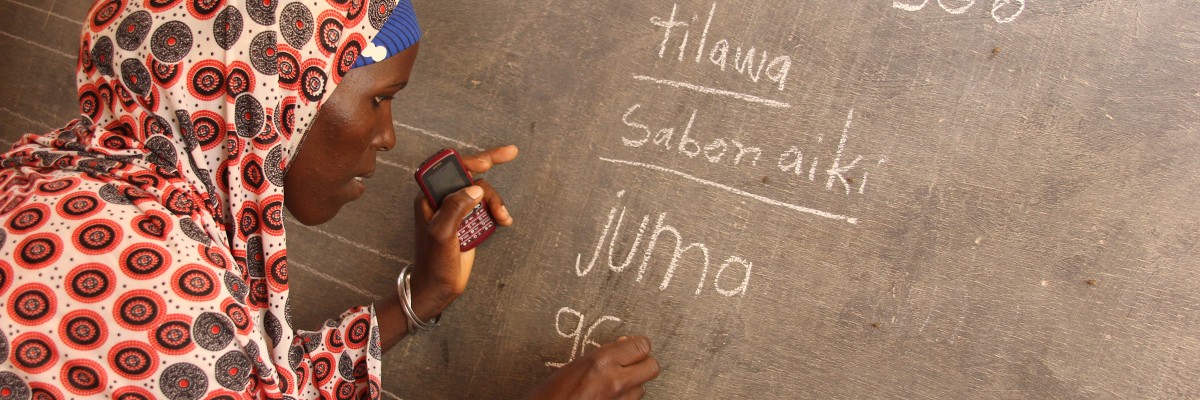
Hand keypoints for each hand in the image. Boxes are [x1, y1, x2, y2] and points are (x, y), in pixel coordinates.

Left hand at [410, 145, 517, 313]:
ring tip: (503, 218)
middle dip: (489, 181)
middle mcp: (443, 201)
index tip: (490, 159)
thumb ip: (456, 208)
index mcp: (429, 198)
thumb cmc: (433, 263)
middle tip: (510, 156)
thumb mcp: (442, 234)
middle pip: (471, 178)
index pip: (450, 169)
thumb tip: (474, 187)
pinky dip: (497, 211)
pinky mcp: (468, 223)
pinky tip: (503, 221)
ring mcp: (457, 212)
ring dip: (495, 202)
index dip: (470, 159)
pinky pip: (486, 209)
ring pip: (481, 194)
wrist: (438, 289)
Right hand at [525, 336, 660, 399]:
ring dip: (633, 383)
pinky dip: (624, 398)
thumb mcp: (574, 365)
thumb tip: (624, 345)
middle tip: (629, 362)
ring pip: (643, 388)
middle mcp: (615, 381)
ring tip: (613, 382)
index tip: (630, 346)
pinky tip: (609, 395)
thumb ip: (603, 354)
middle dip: (643, 363)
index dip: (638, 345)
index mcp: (601, 361)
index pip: (642, 346)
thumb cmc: (549, 393)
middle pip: (652, 367)